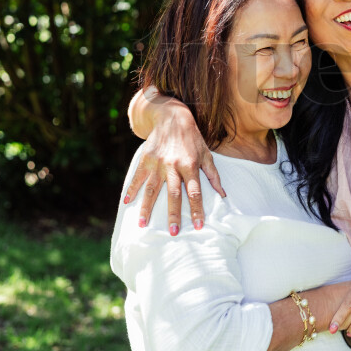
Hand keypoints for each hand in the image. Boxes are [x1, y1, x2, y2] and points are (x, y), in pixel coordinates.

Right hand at [123, 99, 224, 233]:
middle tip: (173, 232)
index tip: (198, 226)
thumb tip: (223, 195)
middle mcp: (173, 166)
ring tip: (142, 225)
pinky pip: (138, 177)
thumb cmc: (193, 139)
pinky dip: (132, 189)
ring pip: (152, 189)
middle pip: (173, 194)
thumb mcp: (207, 154)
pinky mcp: (145, 159)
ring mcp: (158, 163)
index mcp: (190, 165)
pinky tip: (127, 202)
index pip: (195, 192)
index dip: (197, 209)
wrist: (172, 117)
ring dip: (147, 208)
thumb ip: (214, 175)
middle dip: (173, 214)